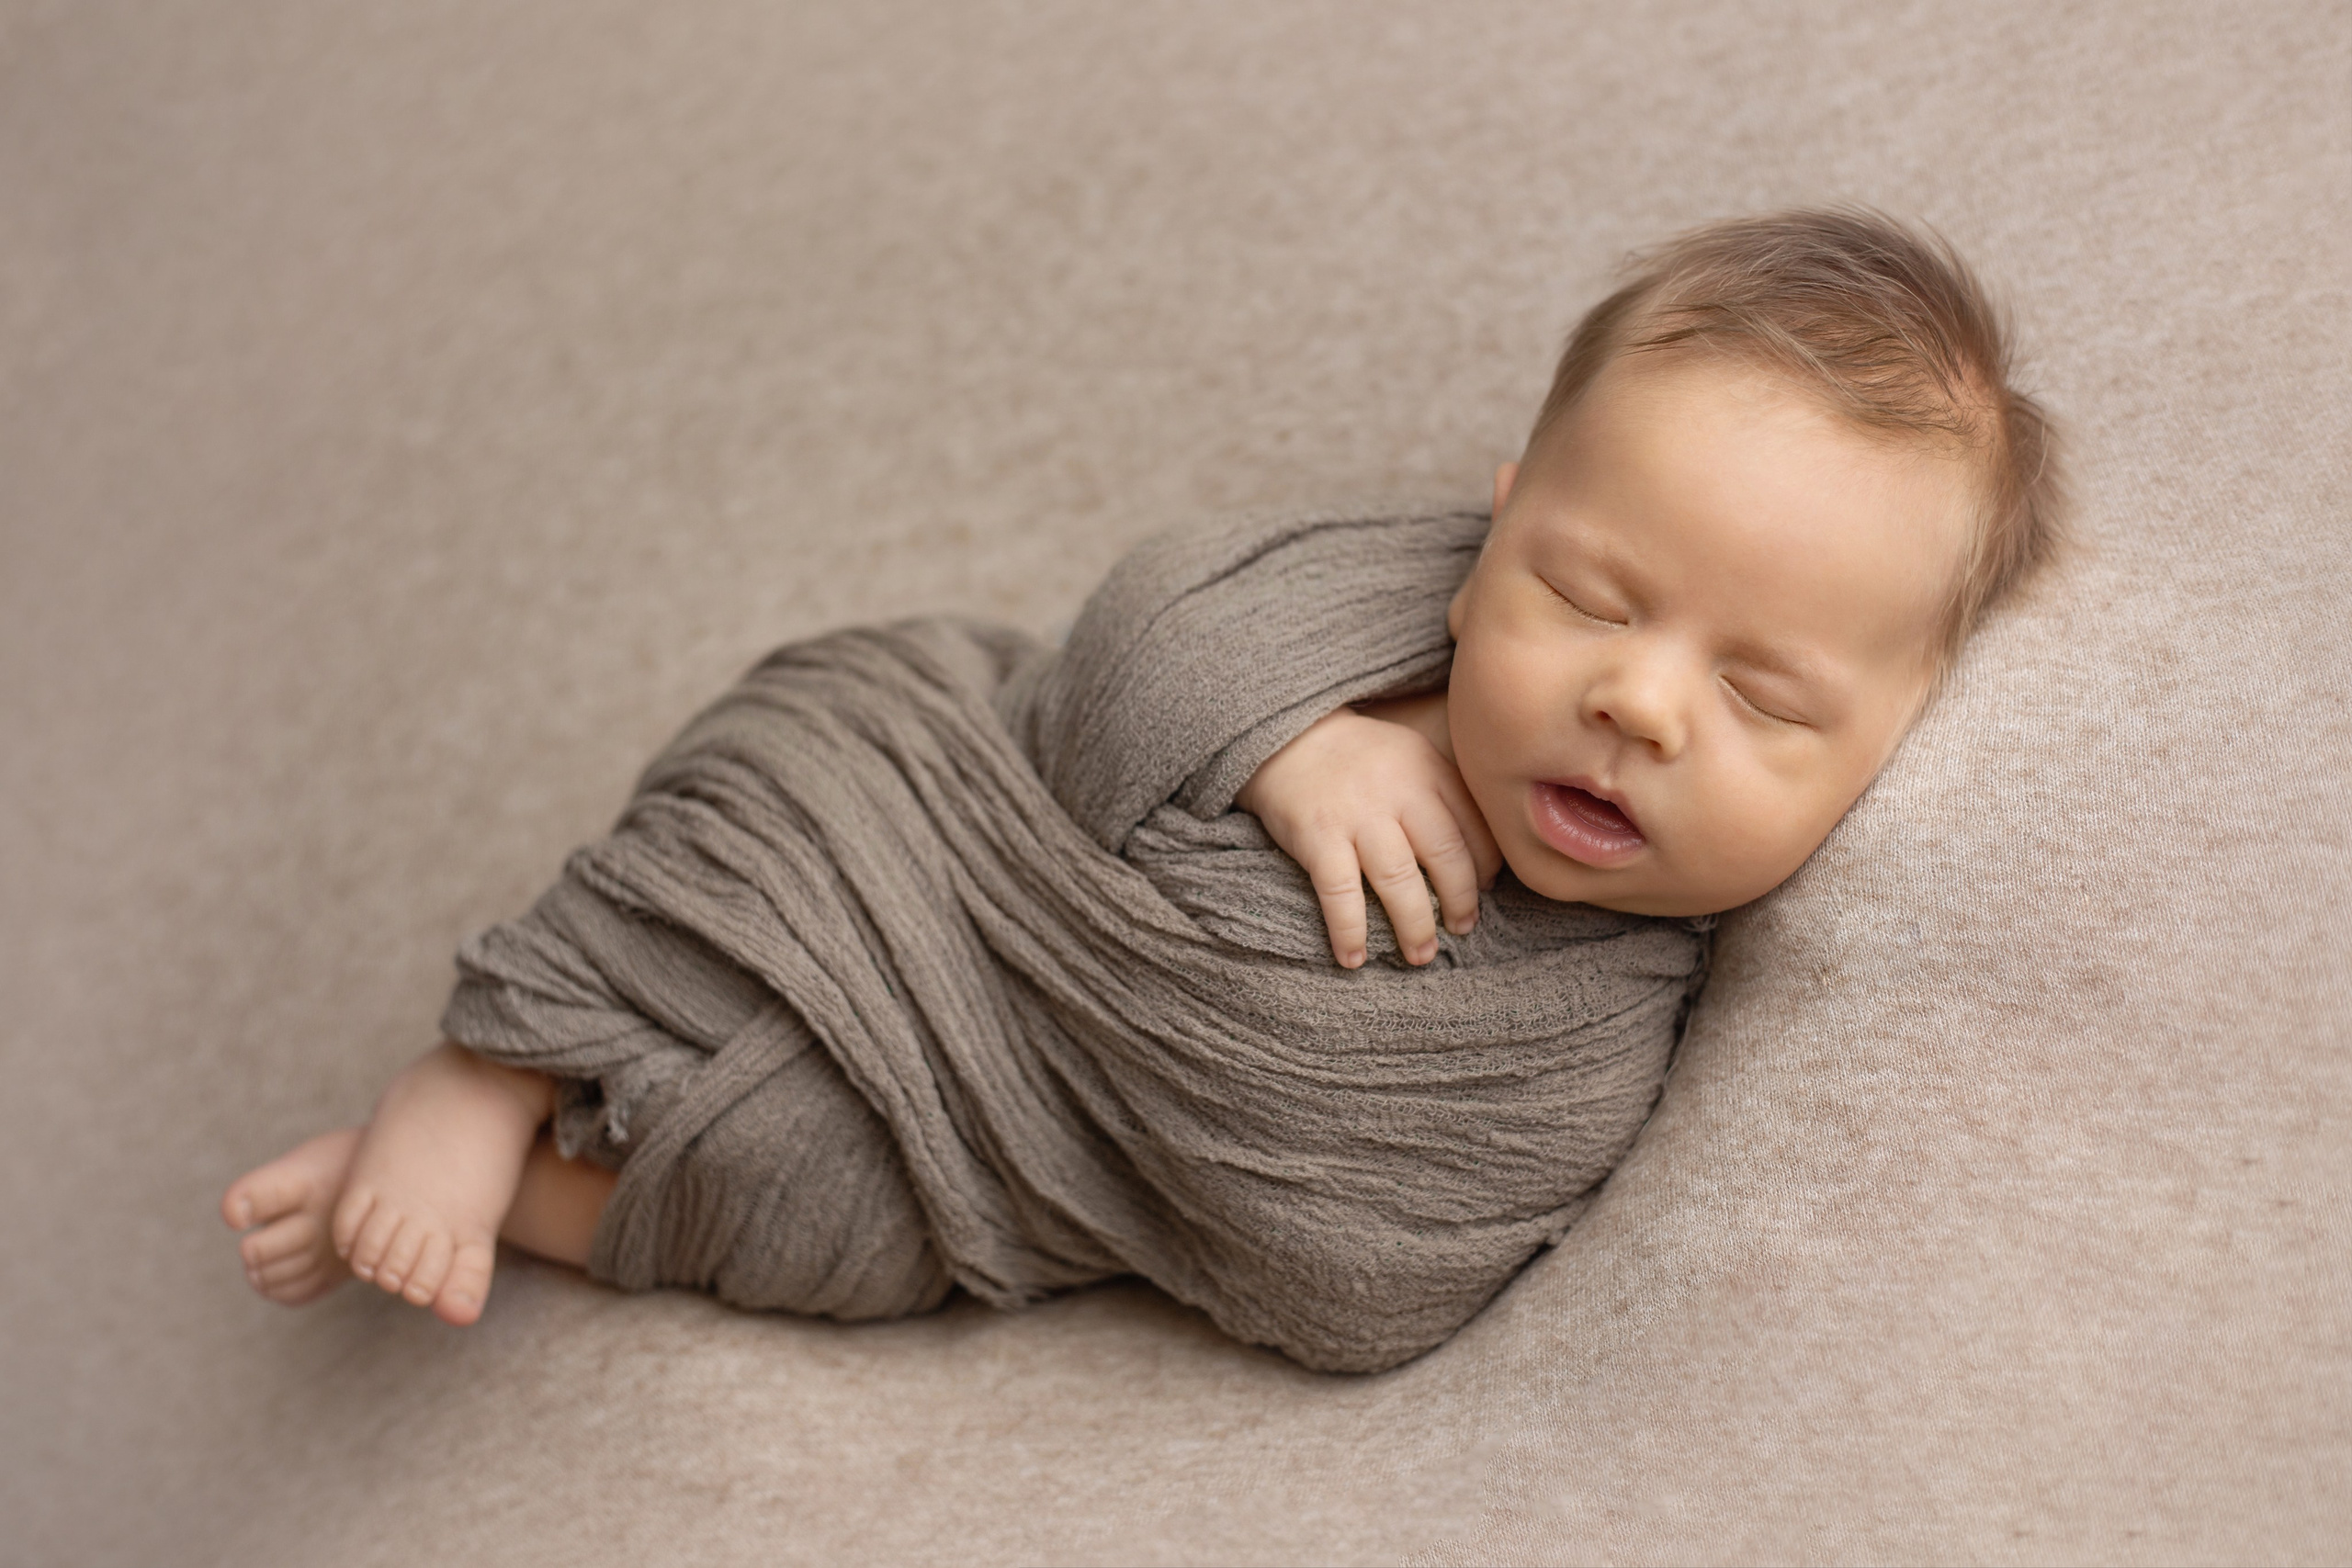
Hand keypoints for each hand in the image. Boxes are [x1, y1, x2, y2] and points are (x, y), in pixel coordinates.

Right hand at [1234, 701, 1502, 967]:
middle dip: (1459, 901)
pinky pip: (1340, 893)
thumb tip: (1482, 862)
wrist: (1285, 737)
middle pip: (1444, 856)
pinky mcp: (1317, 836)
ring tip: (1421, 955)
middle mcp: (1398, 791)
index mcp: (1428, 770)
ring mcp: (1357, 815)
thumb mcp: (1411, 755)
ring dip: (1414, 925)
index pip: (1474, 827)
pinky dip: (1349, 931)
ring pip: (1399, 880)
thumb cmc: (1358, 758)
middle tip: (1462, 929)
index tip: (1484, 891)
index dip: (1485, 867)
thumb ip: (1444, 794)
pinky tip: (1353, 957)